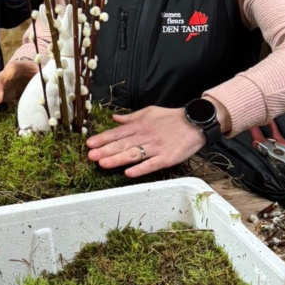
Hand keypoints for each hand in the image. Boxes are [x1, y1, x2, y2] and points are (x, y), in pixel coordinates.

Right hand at [0, 60, 38, 119]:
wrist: (32, 74)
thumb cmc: (37, 72)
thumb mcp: (42, 72)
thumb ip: (44, 76)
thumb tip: (52, 82)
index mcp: (17, 67)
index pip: (11, 70)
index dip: (6, 77)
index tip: (4, 88)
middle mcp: (5, 75)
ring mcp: (0, 86)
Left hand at [85, 106, 205, 177]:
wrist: (194, 122)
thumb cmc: (170, 117)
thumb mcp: (149, 111)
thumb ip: (130, 117)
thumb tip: (114, 118)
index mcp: (139, 125)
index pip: (117, 133)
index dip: (103, 138)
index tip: (89, 144)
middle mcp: (145, 136)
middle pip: (122, 144)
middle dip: (105, 150)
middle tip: (90, 156)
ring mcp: (155, 148)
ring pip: (133, 154)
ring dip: (117, 159)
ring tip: (103, 164)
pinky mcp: (166, 158)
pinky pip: (151, 164)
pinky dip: (140, 169)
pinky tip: (128, 173)